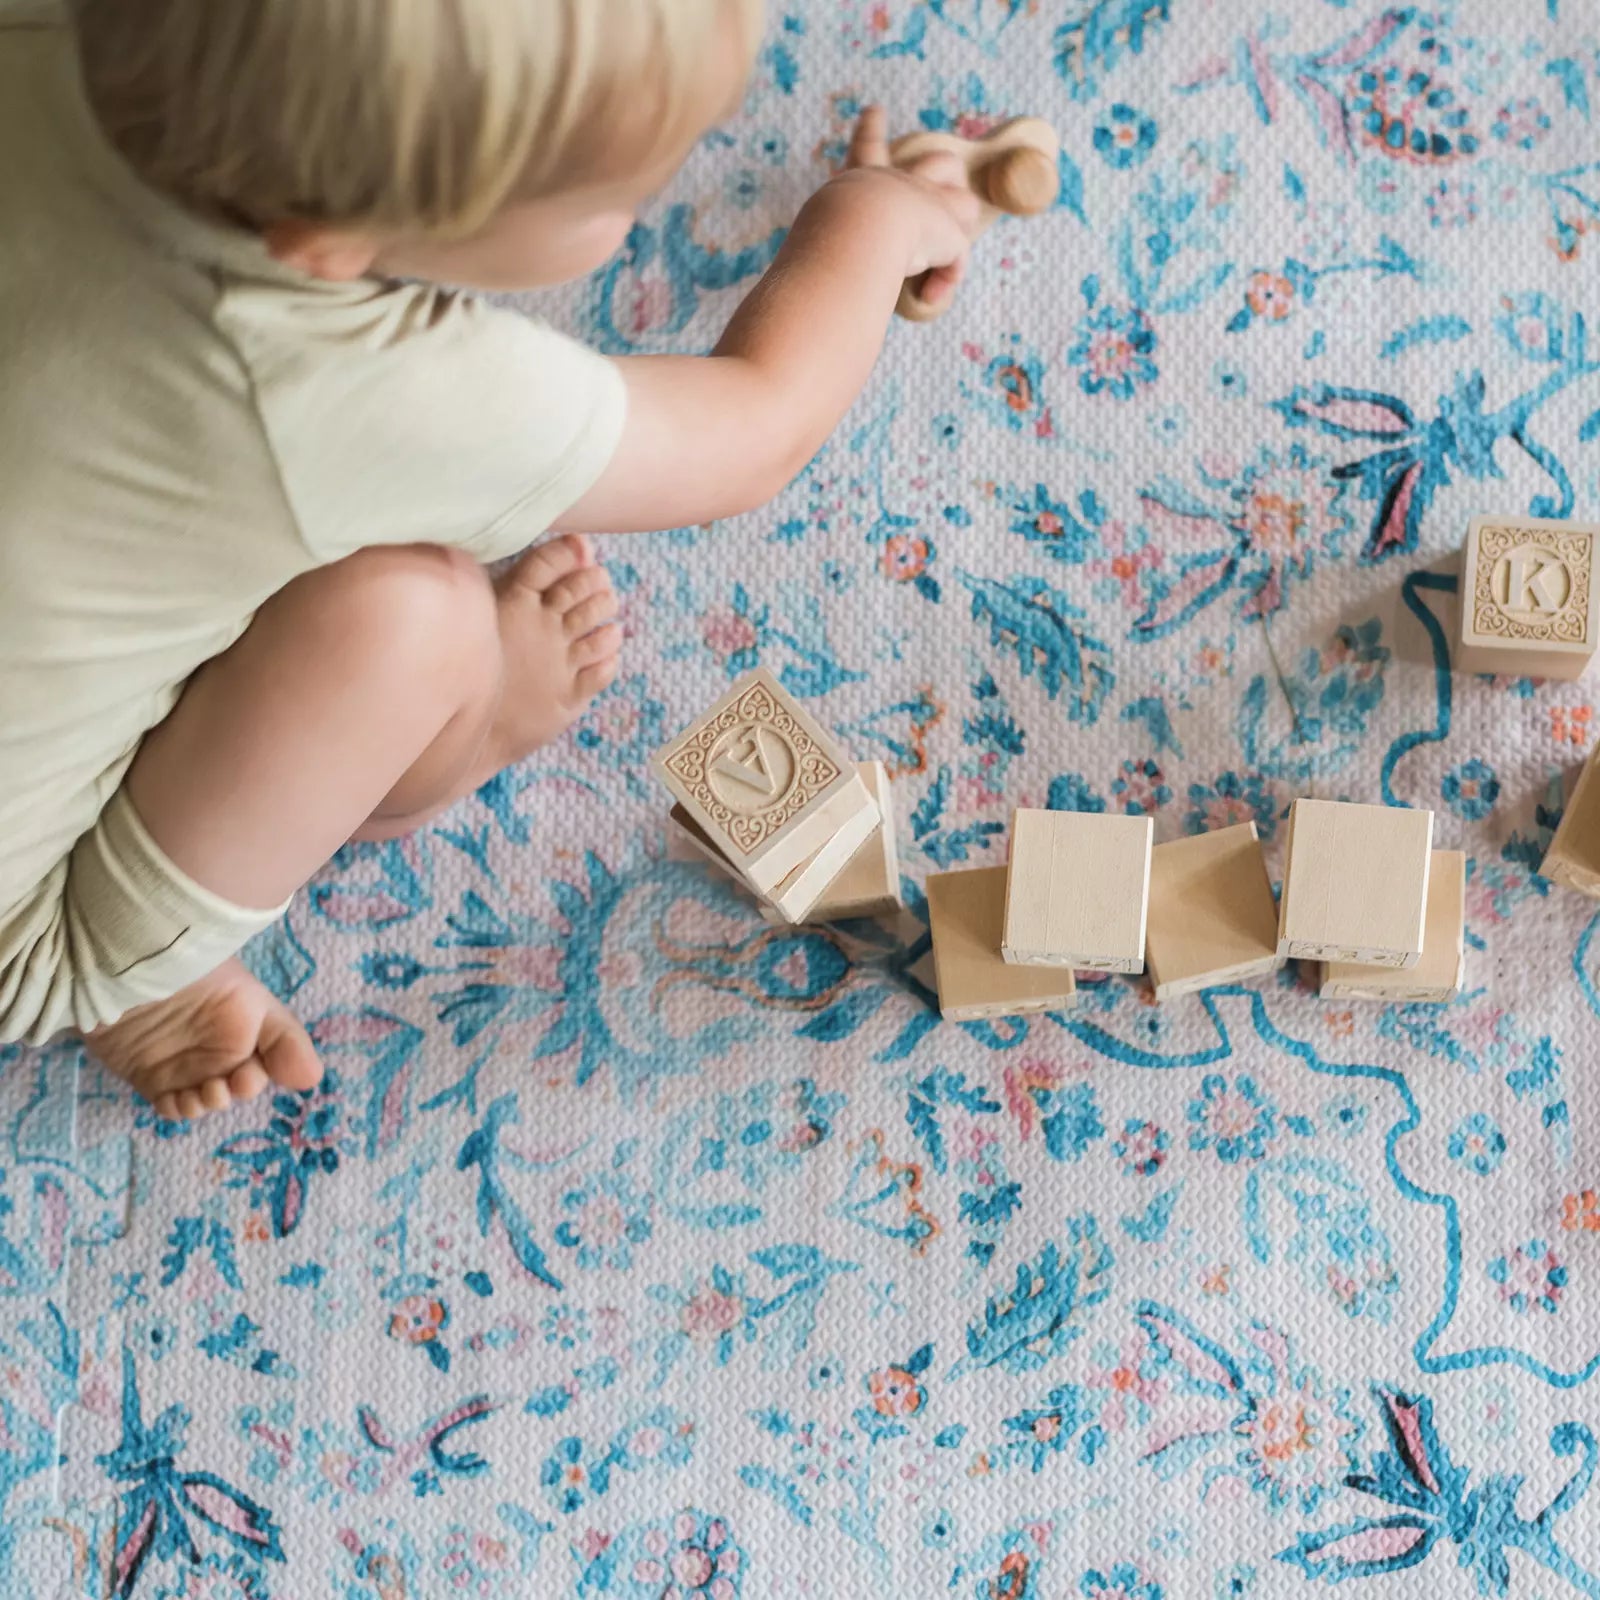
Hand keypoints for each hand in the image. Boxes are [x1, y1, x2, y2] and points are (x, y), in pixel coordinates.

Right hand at [835, 105, 980, 311]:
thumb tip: (801, 286)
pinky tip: (928, 297)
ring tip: (946, 249)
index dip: (870, 133)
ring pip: (964, 204)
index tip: (875, 111)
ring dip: (959, 228)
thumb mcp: (815, 234)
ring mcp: (930, 206)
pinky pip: (957, 259)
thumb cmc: (826, 236)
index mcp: (864, 182)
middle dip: (945, 171)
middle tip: (946, 175)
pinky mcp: (947, 233)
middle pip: (939, 162)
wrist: (855, 228)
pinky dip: (944, 282)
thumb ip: (818, 248)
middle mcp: (903, 186)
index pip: (866, 151)